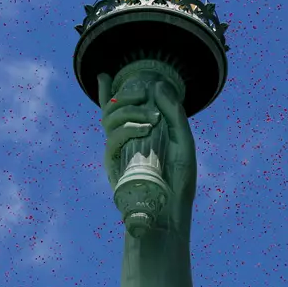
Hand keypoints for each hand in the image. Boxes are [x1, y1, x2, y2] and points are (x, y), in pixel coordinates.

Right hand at [98, 72, 196, 234]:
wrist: (171, 212)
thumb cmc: (179, 181)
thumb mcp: (184, 143)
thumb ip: (175, 114)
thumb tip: (159, 85)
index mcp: (140, 136)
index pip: (120, 111)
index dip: (108, 92)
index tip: (103, 75)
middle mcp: (125, 142)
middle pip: (111, 111)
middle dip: (125, 96)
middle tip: (143, 93)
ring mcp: (117, 153)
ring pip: (109, 121)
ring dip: (128, 112)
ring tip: (150, 116)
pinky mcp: (113, 165)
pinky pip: (112, 141)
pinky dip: (127, 130)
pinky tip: (144, 129)